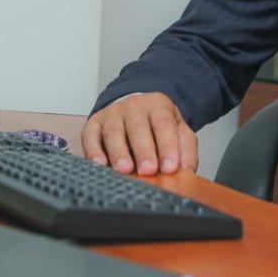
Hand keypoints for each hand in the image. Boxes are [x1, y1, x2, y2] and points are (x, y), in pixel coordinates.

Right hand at [81, 92, 198, 176]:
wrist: (136, 106)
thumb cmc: (157, 123)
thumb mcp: (178, 130)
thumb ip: (186, 149)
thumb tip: (187, 171)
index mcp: (158, 106)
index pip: (163, 124)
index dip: (167, 146)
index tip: (170, 167)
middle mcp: (133, 106)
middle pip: (138, 128)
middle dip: (143, 150)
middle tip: (148, 170)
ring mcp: (112, 114)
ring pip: (114, 132)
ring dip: (118, 152)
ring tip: (125, 169)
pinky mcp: (94, 123)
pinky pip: (90, 136)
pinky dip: (93, 150)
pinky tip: (100, 163)